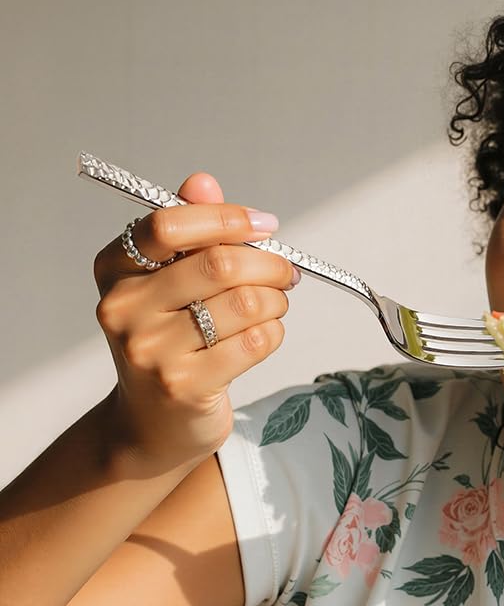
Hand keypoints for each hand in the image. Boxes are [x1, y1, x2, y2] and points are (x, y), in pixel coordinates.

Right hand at [92, 172, 297, 471]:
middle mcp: (123, 308)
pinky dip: (273, 333)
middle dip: (269, 263)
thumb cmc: (169, 340)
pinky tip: (263, 336)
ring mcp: (151, 351)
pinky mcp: (184, 386)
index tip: (264, 225)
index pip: (169, 225)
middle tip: (286, 271)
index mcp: (115, 270)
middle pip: (219, 264)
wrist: (151, 424)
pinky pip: (255, 342)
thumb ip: (189, 230)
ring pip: (245, 304)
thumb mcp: (168, 281)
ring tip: (273, 305)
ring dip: (276, 301)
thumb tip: (202, 181)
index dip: (227, 218)